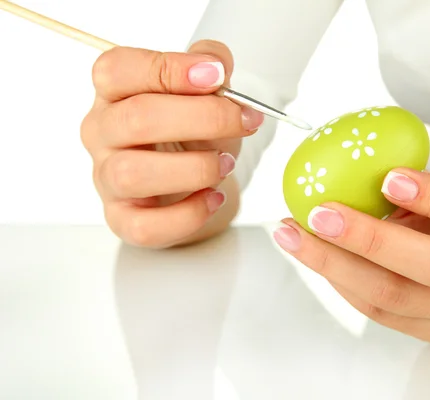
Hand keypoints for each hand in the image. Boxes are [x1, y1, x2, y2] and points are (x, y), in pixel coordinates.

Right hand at [80, 40, 263, 247]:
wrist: (193, 182)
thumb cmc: (193, 132)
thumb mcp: (206, 92)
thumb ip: (211, 64)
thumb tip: (215, 64)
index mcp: (114, 91)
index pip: (119, 69)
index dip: (171, 69)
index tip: (218, 76)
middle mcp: (101, 132)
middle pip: (137, 118)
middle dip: (203, 118)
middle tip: (244, 121)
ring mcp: (106, 178)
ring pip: (134, 174)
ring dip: (194, 168)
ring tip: (226, 163)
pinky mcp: (122, 219)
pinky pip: (145, 225)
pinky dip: (189, 214)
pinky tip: (214, 198)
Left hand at [273, 169, 429, 342]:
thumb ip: (413, 184)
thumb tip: (347, 162)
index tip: (389, 178)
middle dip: (369, 239)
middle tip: (320, 214)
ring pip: (394, 296)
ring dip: (335, 264)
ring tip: (293, 235)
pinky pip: (377, 311)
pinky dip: (339, 280)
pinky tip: (313, 255)